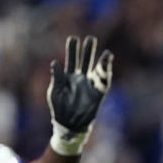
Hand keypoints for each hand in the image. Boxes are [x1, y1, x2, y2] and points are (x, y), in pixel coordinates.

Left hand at [47, 35, 113, 154]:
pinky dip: (106, 76)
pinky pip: (104, 84)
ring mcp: (90, 86)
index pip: (72, 60)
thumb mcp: (55, 92)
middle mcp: (81, 79)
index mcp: (69, 77)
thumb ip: (57, 77)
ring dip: (101, 62)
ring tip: (107, 53)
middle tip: (91, 39)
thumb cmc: (60, 108)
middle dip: (88, 51)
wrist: (69, 124)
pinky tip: (107, 68)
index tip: (74, 38)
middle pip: (86, 61)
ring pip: (97, 70)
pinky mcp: (97, 95)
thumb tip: (55, 62)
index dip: (72, 50)